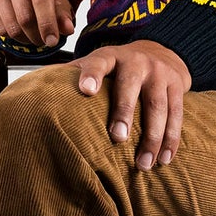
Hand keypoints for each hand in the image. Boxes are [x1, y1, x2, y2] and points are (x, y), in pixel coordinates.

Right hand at [0, 0, 76, 48]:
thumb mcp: (57, 1)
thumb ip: (63, 16)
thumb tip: (68, 29)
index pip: (41, 1)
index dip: (47, 24)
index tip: (52, 41)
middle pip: (25, 18)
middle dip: (36, 36)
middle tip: (43, 41)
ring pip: (12, 26)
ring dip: (24, 39)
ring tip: (32, 37)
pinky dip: (11, 36)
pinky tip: (18, 30)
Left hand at [76, 40, 190, 169]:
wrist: (163, 51)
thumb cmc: (120, 67)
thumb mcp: (99, 64)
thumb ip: (73, 76)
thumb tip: (36, 96)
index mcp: (111, 57)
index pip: (98, 63)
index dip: (91, 74)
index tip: (86, 90)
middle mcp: (136, 62)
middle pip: (131, 86)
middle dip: (125, 112)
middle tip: (118, 138)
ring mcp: (160, 74)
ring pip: (157, 106)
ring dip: (152, 137)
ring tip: (143, 164)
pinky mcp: (179, 86)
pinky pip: (176, 115)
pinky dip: (171, 139)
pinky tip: (164, 159)